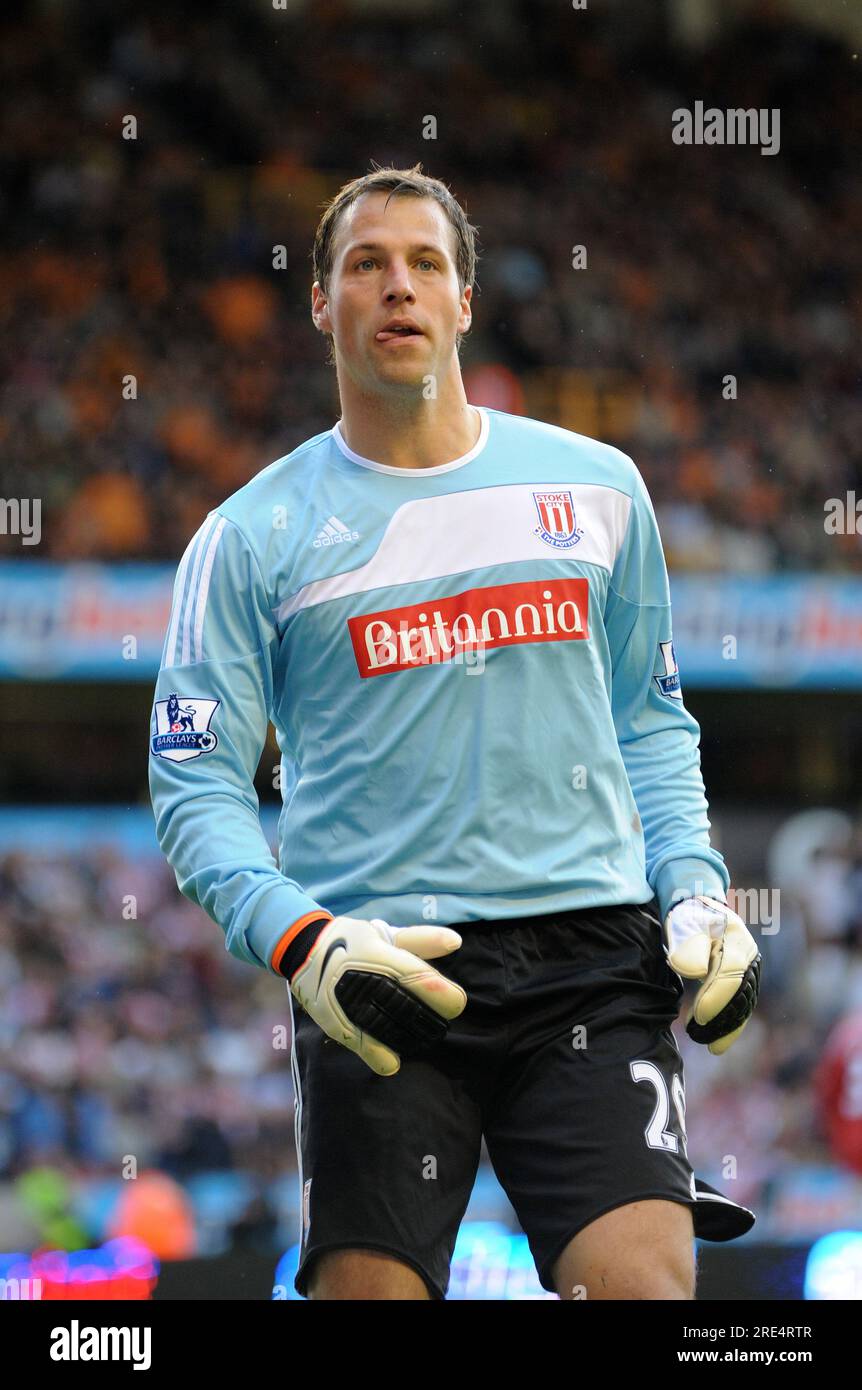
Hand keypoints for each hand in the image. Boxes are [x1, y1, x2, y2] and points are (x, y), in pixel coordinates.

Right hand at [289, 916, 466, 1074]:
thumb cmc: (353, 939)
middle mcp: (363, 976)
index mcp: (380, 951)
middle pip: (406, 1006)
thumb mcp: (385, 933)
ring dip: (409, 1037)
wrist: (303, 948)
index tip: (456, 1003)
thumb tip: (456, 941)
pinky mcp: (333, 1019)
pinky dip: (378, 1056)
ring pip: (386, 1027)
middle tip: (440, 1025)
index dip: (444, 994)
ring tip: (423, 1040)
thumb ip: (421, 940)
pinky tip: (392, 1062)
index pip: (419, 977)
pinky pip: (359, 1042)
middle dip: (430, 1019)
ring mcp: (346, 1000)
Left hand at [662, 896, 760, 1053]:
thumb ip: (688, 947)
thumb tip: (695, 973)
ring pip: (743, 1005)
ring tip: (705, 1042)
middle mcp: (748, 956)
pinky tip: (710, 1036)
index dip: (716, 999)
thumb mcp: (684, 924)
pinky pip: (739, 1005)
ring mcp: (748, 969)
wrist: (696, 907)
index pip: (730, 975)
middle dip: (722, 1020)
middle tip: (700, 1038)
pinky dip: (727, 1023)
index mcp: (736, 939)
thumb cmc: (687, 916)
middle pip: (741, 994)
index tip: (699, 1018)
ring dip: (726, 1026)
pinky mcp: (741, 980)